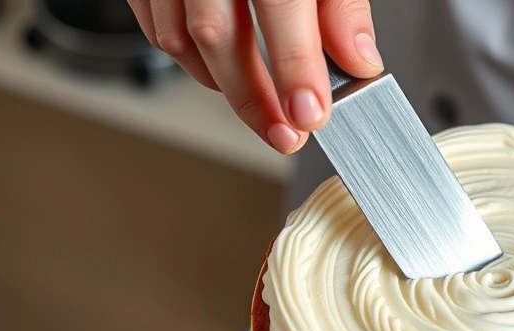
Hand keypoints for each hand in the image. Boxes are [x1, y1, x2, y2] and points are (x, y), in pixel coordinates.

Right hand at [126, 0, 382, 153]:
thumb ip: (341, 2)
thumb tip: (358, 58)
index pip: (279, 4)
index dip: (295, 66)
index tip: (310, 112)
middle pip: (217, 31)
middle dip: (254, 97)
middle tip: (286, 134)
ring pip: (179, 35)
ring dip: (222, 85)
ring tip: (262, 111)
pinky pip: (155, 24)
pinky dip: (190, 60)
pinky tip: (222, 74)